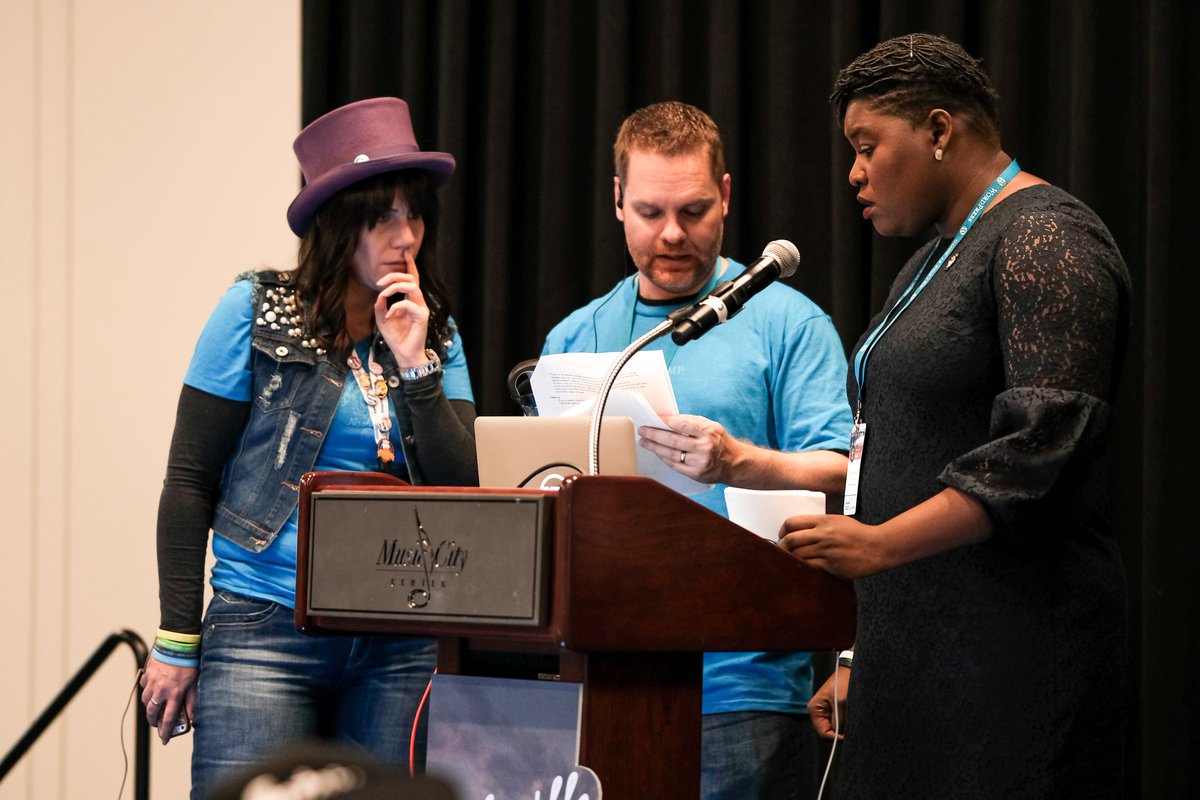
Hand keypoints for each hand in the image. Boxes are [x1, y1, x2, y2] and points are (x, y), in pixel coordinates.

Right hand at [140, 654, 197, 743]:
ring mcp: (152, 682)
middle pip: (152, 713)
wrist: (178, 643)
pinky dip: (147, 690)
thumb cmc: (189, 662)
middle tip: (157, 724)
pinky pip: (144, 686)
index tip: (164, 740)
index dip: (165, 732)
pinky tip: (153, 689)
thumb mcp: (195, 683)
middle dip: (153, 721)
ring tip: (155, 707)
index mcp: (175, 694)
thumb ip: (193, 701)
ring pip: (146, 701)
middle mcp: (161, 690)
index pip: (168, 719)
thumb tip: (194, 717)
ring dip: (150, 706)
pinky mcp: (148, 673)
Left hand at [375, 249, 431, 366]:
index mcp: (410, 301)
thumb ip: (380, 306)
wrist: (404, 354)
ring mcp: (421, 308)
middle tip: (380, 282)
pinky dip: (395, 306)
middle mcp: (417, 302)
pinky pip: (408, 304)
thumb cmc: (396, 338)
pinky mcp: (422, 316)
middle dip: (394, 275)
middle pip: (410, 279)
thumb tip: (380, 295)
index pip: (412, 279)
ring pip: (412, 286)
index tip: (406, 252)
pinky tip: (388, 316)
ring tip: (384, 294)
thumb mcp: (382, 319)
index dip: (410, 265)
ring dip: (395, 286)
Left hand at [637, 414, 737, 482]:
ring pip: (671, 454)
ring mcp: (699, 462)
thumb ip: (691, 422)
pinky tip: (656, 452)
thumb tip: (668, 418)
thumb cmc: (718, 441)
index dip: (665, 421)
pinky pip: (675, 465)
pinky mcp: (695, 474)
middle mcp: (704, 447)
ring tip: (644, 442)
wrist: (733, 463)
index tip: (653, 417)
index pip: (682, 424)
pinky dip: (664, 457)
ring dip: (655, 447)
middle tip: (643, 430)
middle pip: (673, 440)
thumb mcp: (711, 426)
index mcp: (708, 431)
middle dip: (654, 435)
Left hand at [778, 514, 892, 578]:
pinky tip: (803, 570)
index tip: (781, 537)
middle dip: (781, 547)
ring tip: (790, 562)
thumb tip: (801, 531)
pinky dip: (804, 568)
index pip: (793, 522)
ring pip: (799, 554)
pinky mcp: (832, 565)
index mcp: (824, 521)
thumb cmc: (860, 535)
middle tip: (780, 552)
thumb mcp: (839, 522)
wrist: (879, 547)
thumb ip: (820, 524)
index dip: (782, 531)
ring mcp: (828, 549)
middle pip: (792, 539)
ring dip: (792, 559)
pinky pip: (811, 566)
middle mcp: (823, 534)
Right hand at [808, 667, 849, 739]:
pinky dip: (845, 722)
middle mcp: (817, 711)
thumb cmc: (842, 683)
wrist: (849, 670)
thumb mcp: (840, 702)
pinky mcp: (833, 709)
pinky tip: (851, 718)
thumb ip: (839, 720)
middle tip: (852, 731)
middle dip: (839, 732)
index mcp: (814, 709)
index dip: (834, 737)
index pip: (823, 732)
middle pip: (828, 731)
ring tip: (852, 722)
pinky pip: (838, 721)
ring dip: (843, 727)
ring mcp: (825, 711)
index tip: (847, 737)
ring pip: (834, 727)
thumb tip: (840, 735)